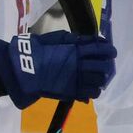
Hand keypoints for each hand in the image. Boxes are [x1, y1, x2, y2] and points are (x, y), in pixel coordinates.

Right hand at [0, 30, 115, 107]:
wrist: (22, 69)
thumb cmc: (35, 51)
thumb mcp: (53, 39)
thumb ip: (71, 40)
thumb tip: (86, 40)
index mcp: (75, 50)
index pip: (100, 48)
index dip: (108, 49)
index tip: (110, 51)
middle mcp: (79, 64)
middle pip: (104, 65)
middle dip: (108, 64)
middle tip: (106, 64)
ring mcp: (77, 79)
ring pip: (100, 80)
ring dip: (102, 78)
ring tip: (99, 77)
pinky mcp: (72, 91)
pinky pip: (91, 93)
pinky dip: (95, 90)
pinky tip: (92, 88)